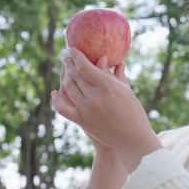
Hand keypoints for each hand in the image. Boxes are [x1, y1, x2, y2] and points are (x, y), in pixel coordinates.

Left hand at [51, 48, 161, 171]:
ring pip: (69, 88)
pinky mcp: (82, 121)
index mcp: (107, 86)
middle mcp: (95, 97)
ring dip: (65, 77)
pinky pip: (63, 108)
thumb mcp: (126, 90)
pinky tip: (55, 92)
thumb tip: (108, 58)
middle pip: (75, 75)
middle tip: (66, 57)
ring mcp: (87, 109)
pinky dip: (56, 99)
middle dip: (69, 64)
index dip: (76, 56)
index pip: (85, 66)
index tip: (72, 49)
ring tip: (66, 70)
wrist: (133, 139)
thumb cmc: (133, 112)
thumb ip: (115, 74)